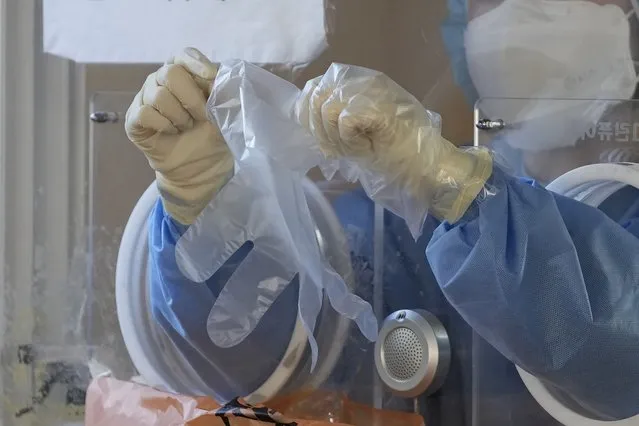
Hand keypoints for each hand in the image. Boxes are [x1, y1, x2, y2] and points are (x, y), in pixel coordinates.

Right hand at [125, 47, 232, 224]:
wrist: (200, 167)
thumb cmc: (212, 135)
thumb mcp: (225, 114)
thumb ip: (224, 94)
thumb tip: (220, 80)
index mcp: (184, 72)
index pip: (185, 55)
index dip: (197, 64)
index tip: (211, 77)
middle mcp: (161, 79)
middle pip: (170, 73)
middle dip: (192, 98)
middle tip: (202, 117)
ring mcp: (145, 97)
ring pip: (158, 95)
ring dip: (180, 116)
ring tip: (188, 127)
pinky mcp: (134, 119)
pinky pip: (145, 113)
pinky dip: (164, 125)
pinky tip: (172, 132)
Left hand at [295, 63, 491, 223]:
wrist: (426, 165)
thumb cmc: (394, 153)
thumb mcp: (355, 134)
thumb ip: (332, 119)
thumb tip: (303, 116)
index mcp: (357, 84)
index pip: (313, 88)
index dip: (308, 115)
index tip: (323, 139)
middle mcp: (363, 81)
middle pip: (316, 97)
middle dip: (320, 130)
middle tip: (340, 148)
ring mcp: (372, 91)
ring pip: (327, 109)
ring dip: (336, 138)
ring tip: (357, 148)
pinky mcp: (379, 105)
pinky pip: (344, 121)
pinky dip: (350, 141)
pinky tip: (366, 148)